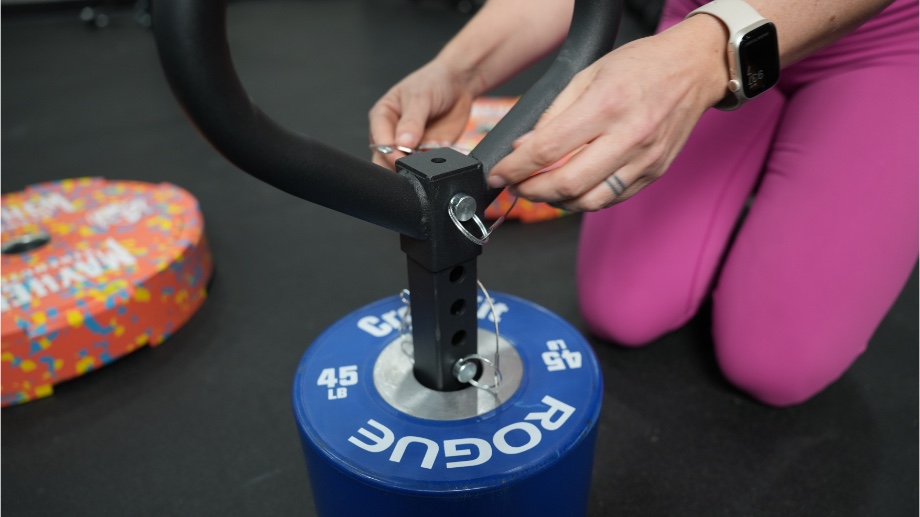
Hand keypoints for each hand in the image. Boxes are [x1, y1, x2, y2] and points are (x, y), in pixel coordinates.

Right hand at [368, 60, 480, 168]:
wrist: (458, 84)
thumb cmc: (432, 81)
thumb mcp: (419, 97)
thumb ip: (411, 121)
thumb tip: (402, 143)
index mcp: (382, 117)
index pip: (379, 142)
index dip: (388, 153)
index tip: (400, 157)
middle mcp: (393, 133)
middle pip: (387, 159)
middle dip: (401, 162)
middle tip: (417, 156)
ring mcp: (410, 145)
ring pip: (407, 165)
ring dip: (421, 161)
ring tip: (434, 145)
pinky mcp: (426, 151)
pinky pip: (428, 164)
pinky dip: (436, 159)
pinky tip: (443, 144)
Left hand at [486, 16, 727, 210]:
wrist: (695, 68)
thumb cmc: (642, 65)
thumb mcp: (588, 74)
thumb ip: (553, 114)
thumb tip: (523, 147)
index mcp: (606, 105)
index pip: (547, 149)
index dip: (515, 168)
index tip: (498, 175)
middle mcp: (627, 136)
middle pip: (567, 183)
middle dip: (531, 191)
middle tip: (515, 187)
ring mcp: (644, 159)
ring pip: (589, 201)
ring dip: (557, 202)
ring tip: (540, 190)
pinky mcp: (654, 172)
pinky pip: (612, 198)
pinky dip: (585, 200)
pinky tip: (572, 189)